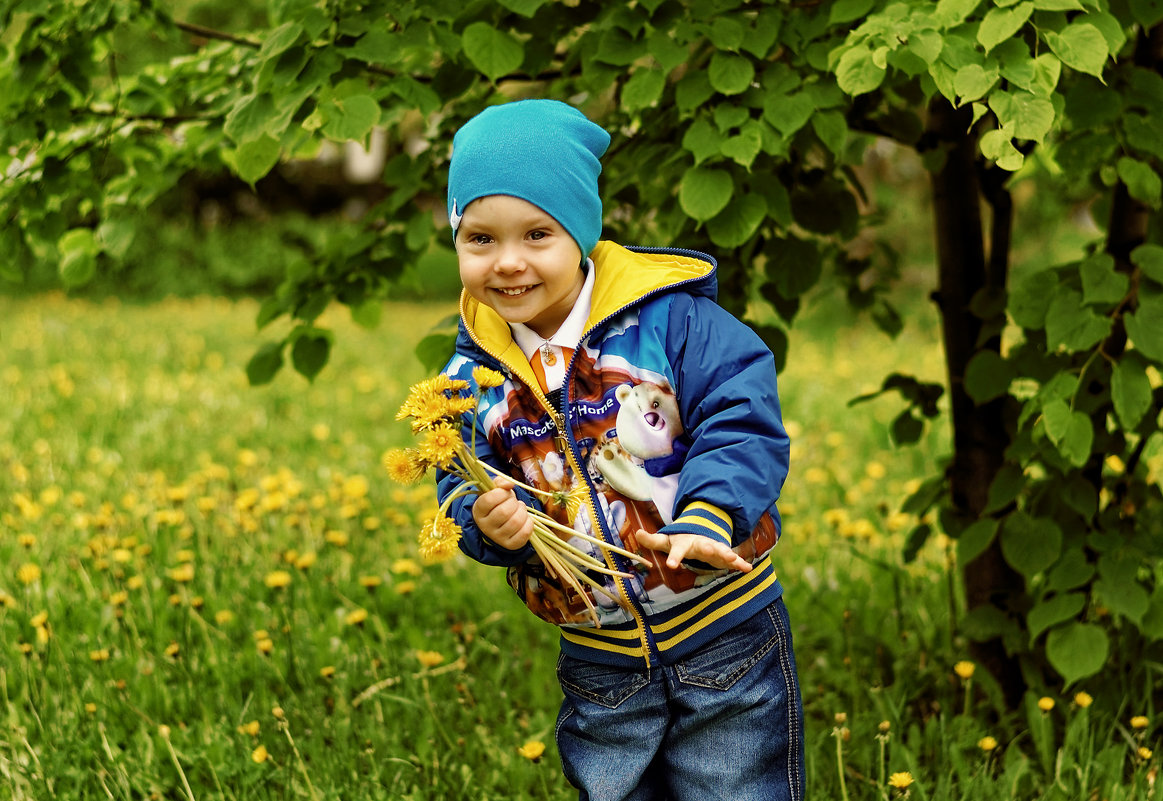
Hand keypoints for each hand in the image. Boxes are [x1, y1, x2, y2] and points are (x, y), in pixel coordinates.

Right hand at [472, 477, 533, 550]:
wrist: (498, 524)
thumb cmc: (497, 504)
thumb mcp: (494, 490)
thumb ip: (500, 482)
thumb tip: (509, 484)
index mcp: (479, 511)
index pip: (489, 500)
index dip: (502, 493)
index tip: (505, 492)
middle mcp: (486, 527)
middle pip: (504, 512)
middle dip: (513, 502)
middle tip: (513, 502)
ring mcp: (498, 538)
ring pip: (516, 522)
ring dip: (522, 511)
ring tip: (519, 509)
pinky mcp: (511, 545)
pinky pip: (525, 532)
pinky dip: (529, 522)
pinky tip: (524, 519)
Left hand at [633, 530, 751, 572]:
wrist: (702, 531)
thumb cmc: (681, 540)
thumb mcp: (666, 541)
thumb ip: (652, 540)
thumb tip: (637, 533)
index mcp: (684, 543)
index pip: (678, 549)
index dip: (674, 557)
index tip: (670, 565)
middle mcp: (700, 544)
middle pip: (703, 546)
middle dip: (707, 547)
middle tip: (709, 548)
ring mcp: (713, 548)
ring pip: (720, 551)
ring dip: (726, 554)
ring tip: (732, 558)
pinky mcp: (723, 554)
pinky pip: (733, 559)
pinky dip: (740, 563)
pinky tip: (748, 569)